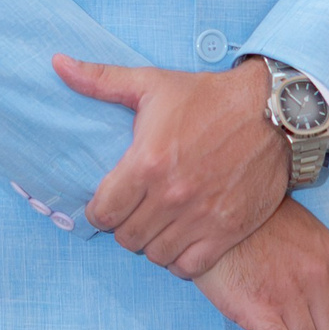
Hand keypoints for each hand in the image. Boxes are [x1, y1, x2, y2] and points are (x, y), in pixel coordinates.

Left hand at [60, 54, 288, 276]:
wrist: (272, 111)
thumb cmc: (208, 97)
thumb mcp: (151, 83)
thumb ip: (100, 80)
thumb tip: (57, 63)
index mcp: (147, 162)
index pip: (102, 212)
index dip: (99, 210)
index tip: (108, 202)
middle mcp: (171, 194)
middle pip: (126, 237)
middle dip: (124, 226)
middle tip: (135, 212)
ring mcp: (201, 216)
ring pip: (156, 254)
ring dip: (151, 243)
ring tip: (158, 224)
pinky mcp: (228, 230)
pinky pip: (190, 267)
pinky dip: (180, 260)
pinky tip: (182, 239)